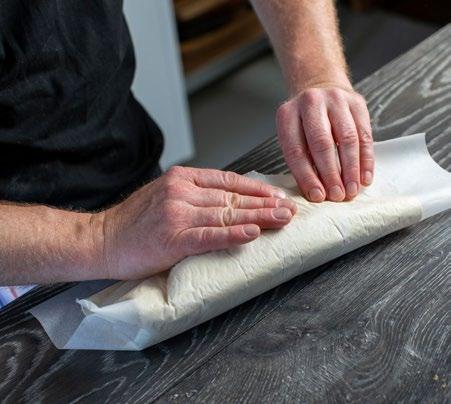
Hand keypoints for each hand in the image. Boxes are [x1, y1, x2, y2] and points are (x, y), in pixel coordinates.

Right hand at [93, 166, 296, 279]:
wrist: (102, 239)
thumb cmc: (134, 221)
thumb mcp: (164, 195)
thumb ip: (194, 194)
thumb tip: (229, 200)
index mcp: (182, 178)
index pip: (228, 180)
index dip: (256, 188)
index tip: (277, 195)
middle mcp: (181, 191)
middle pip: (232, 198)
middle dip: (265, 204)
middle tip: (290, 209)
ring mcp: (177, 214)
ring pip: (227, 214)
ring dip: (259, 217)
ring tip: (282, 220)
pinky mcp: (173, 238)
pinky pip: (210, 235)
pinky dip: (234, 234)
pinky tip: (253, 234)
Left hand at [276, 85, 373, 201]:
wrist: (320, 86)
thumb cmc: (303, 121)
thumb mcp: (292, 135)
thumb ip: (301, 160)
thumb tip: (316, 192)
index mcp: (287, 114)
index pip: (296, 150)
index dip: (307, 176)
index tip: (317, 196)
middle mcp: (311, 103)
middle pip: (322, 144)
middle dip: (331, 174)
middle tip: (337, 196)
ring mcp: (336, 99)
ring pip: (347, 139)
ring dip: (351, 170)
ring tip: (351, 190)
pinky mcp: (357, 102)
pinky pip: (365, 135)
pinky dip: (366, 160)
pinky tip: (365, 177)